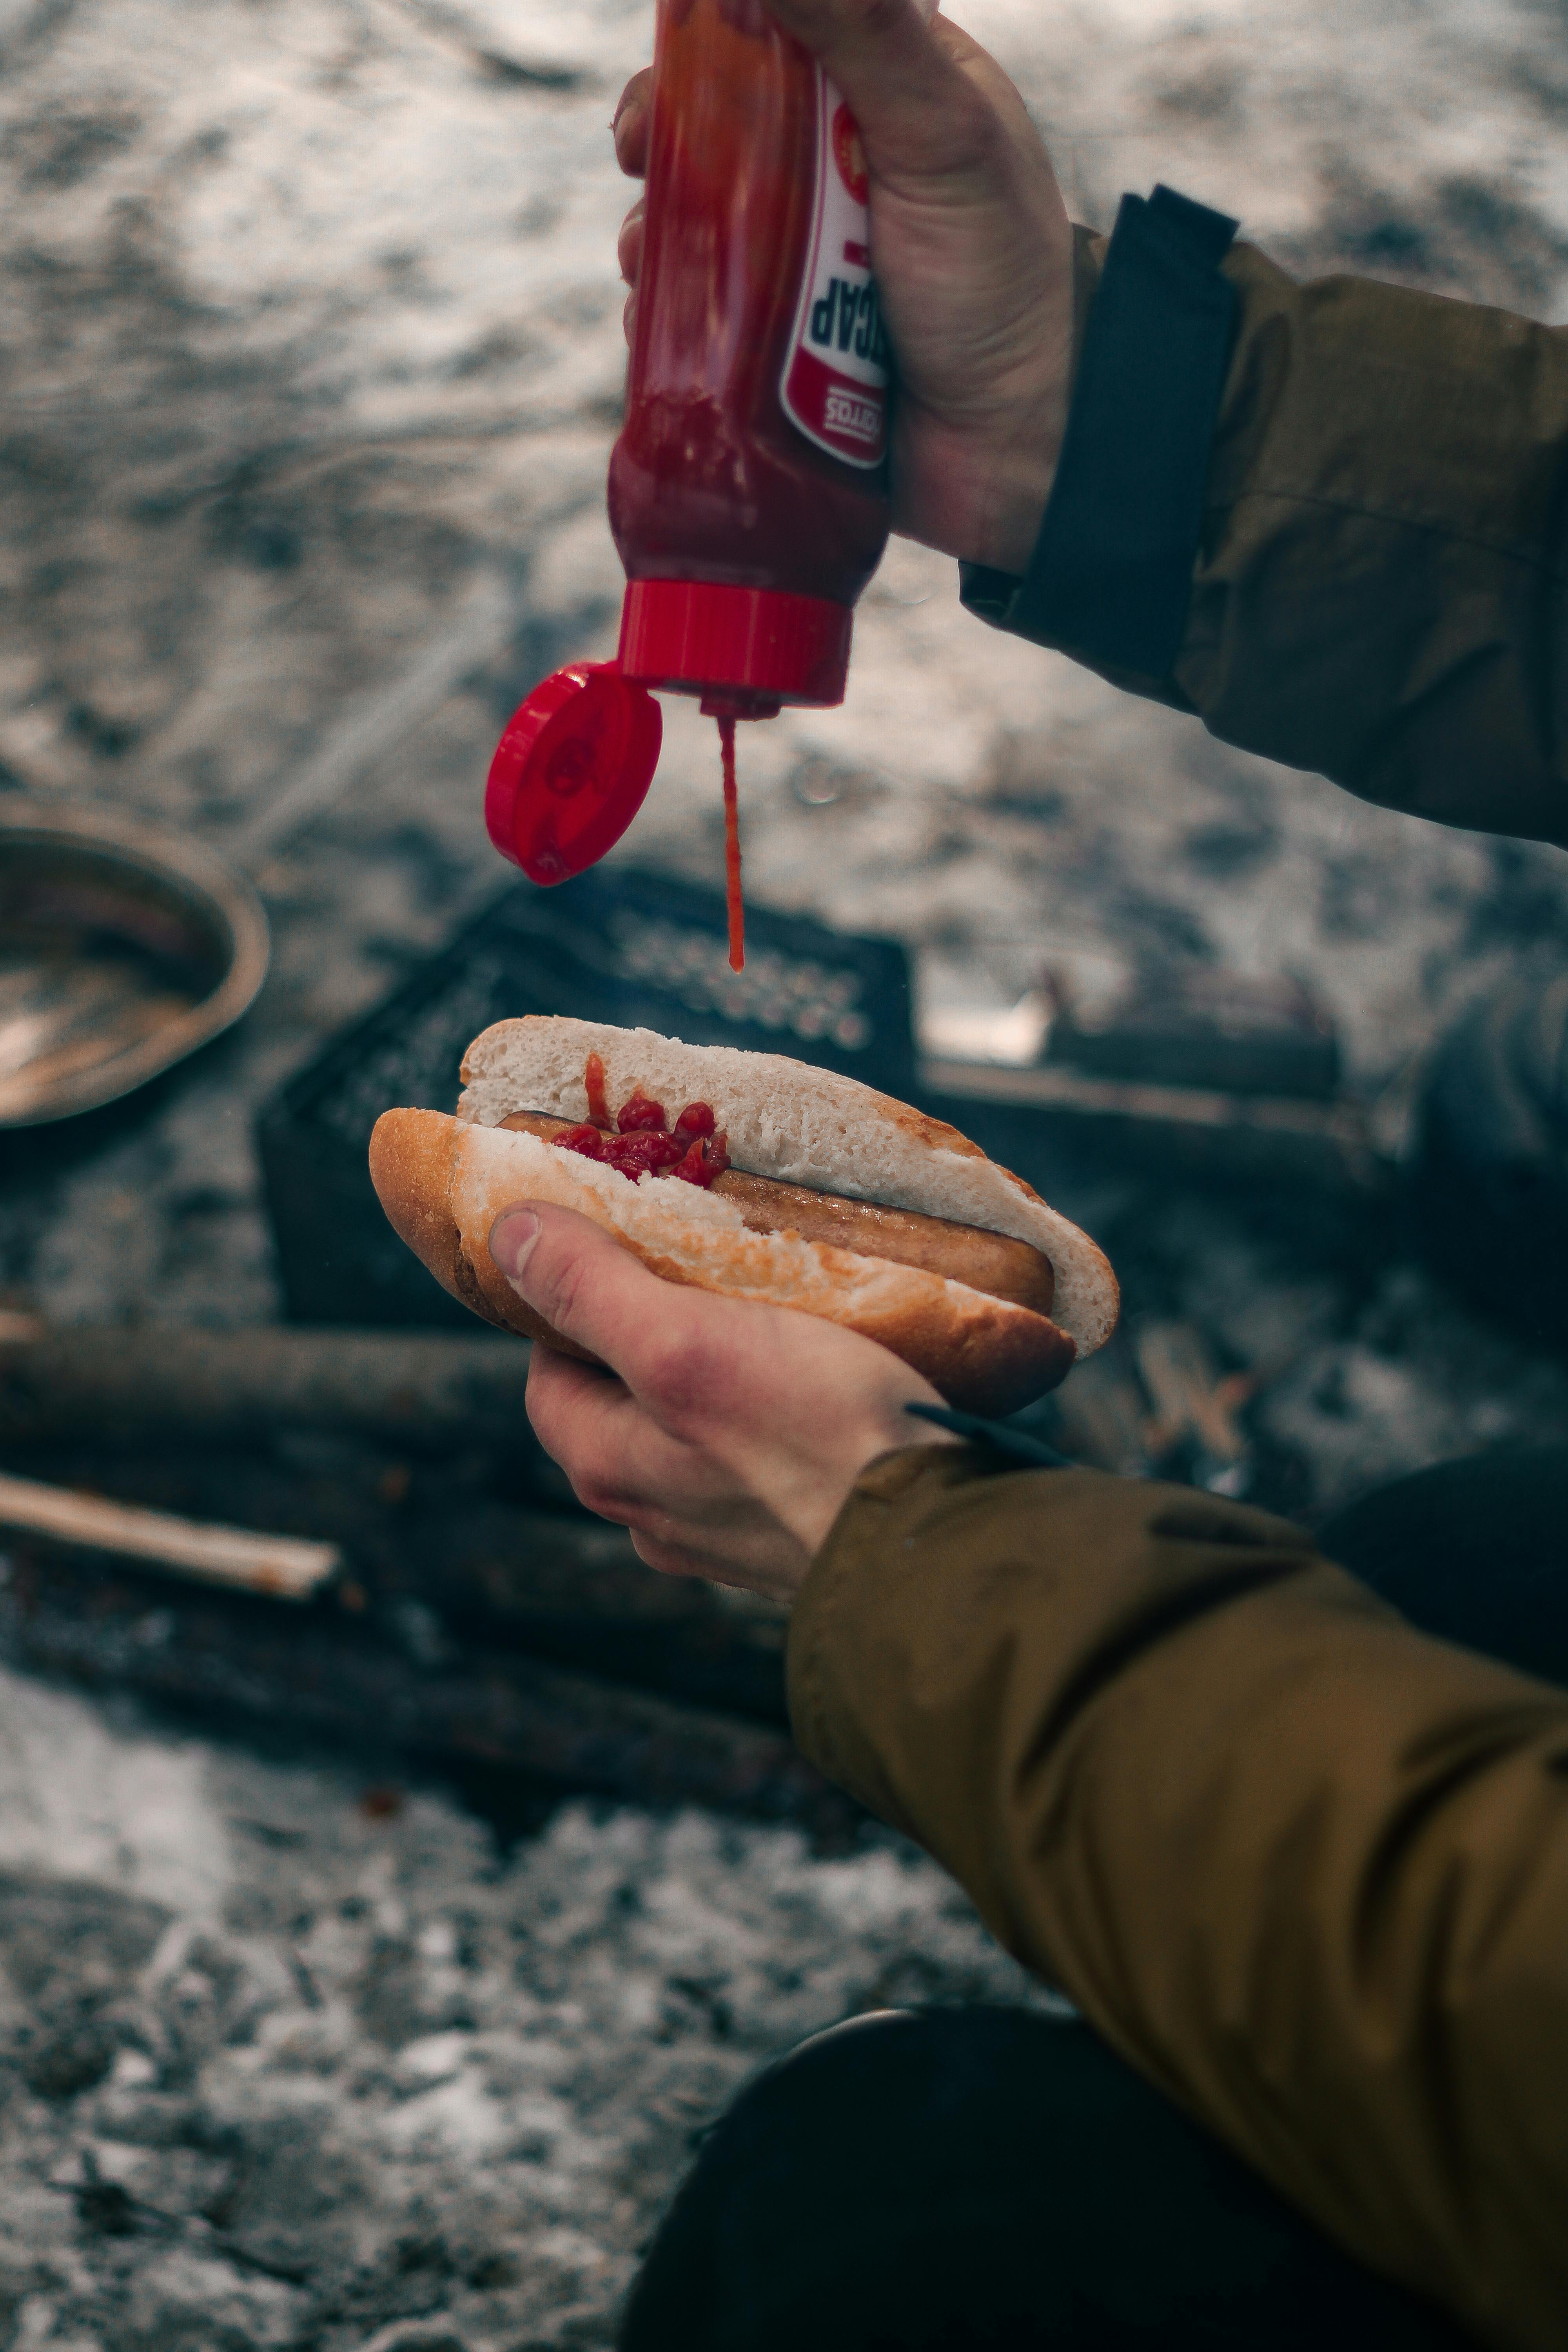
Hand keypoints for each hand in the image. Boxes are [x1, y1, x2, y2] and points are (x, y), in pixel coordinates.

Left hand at [490, 1204, 956, 1603]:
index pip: (549, 1370)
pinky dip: (775, 1415)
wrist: (938, 1541)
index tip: (628, 1249)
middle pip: (619, 1401)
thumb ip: (591, 1290)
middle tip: (708, 1269)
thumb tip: (505, 1235)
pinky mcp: (795, 1537)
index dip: (574, 1301)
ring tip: (775, 1317)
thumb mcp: (685, 1339)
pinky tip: (824, 1385)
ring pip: (692, 1433)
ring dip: (719, 1373)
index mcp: (607, 1466)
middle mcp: (653, 1515)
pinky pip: (761, 1460)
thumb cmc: (814, 1433)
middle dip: (651, 1332)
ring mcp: (725, 1536)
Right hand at [613, 1, 1074, 575]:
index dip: (704, 49)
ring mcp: (810, 264)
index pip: (774, 41)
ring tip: (650, 263)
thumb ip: (867, 23)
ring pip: (700, 228)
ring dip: (659, 240)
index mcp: (886, 97)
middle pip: (719, 133)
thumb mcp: (940, 132)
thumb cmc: (1000, 279)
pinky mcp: (786, 348)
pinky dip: (674, 322)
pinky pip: (705, 322)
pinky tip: (662, 327)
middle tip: (640, 167)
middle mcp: (842, 174)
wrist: (1019, 445)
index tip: (663, 83)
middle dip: (667, 148)